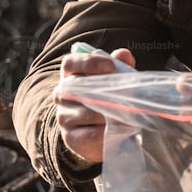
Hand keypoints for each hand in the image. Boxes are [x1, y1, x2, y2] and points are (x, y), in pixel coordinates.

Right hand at [52, 47, 135, 163]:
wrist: (101, 134)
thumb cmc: (108, 100)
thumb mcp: (115, 82)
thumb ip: (120, 66)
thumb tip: (123, 54)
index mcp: (70, 75)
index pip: (70, 63)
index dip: (89, 62)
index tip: (110, 66)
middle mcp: (62, 94)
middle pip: (75, 88)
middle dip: (104, 92)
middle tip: (127, 94)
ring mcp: (64, 116)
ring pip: (85, 113)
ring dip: (108, 114)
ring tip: (129, 113)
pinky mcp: (70, 137)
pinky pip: (88, 134)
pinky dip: (108, 132)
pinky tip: (124, 129)